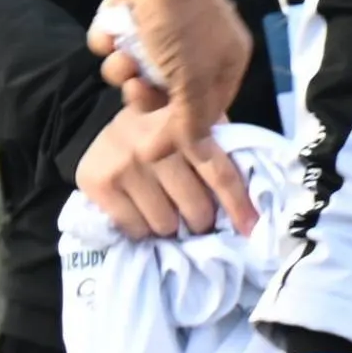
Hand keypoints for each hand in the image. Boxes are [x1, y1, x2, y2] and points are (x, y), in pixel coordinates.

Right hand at [76, 99, 247, 240]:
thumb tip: (253, 197)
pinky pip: (134, 228)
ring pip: (166, 223)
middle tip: (199, 218)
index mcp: (185, 127)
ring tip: (169, 213)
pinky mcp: (98, 183)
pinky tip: (144, 215)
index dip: (237, 205)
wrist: (109, 122)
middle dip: (202, 219)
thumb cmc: (164, 128)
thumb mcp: (196, 123)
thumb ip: (220, 147)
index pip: (219, 173)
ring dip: (172, 226)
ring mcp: (124, 164)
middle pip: (195, 206)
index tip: (250, 228)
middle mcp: (154, 145)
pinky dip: (143, 230)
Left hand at [88, 0, 255, 233]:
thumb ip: (190, 122)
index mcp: (225, 61)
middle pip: (165, 95)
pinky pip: (115, 46)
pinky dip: (108, 41)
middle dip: (144, 93)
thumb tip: (192, 157)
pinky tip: (112, 28)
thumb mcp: (192, 79)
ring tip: (122, 50)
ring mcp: (164, 31)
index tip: (150, 146)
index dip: (177, 130)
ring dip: (122, 67)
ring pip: (136, 72)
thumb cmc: (180, 23)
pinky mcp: (133, 17)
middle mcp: (199, 48)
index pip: (205, 111)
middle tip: (135, 84)